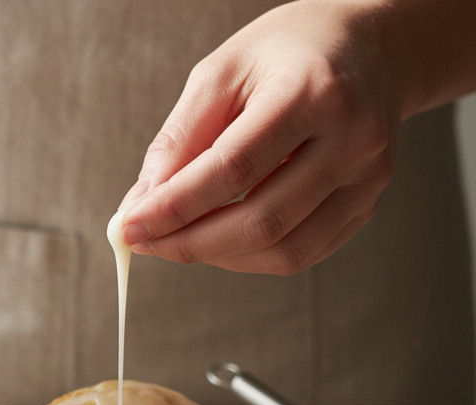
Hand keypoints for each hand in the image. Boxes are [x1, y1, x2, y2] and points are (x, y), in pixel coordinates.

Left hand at [116, 1, 403, 274]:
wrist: (371, 49)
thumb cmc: (289, 55)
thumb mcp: (223, 72)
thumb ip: (180, 139)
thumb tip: (142, 205)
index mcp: (313, 92)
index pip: (232, 170)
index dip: (174, 208)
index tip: (130, 226)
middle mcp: (352, 139)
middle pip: (260, 221)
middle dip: (190, 243)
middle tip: (147, 242)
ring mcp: (367, 178)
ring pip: (281, 251)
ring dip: (217, 256)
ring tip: (180, 238)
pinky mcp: (366, 205)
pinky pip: (300, 254)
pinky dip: (249, 257)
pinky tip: (221, 238)